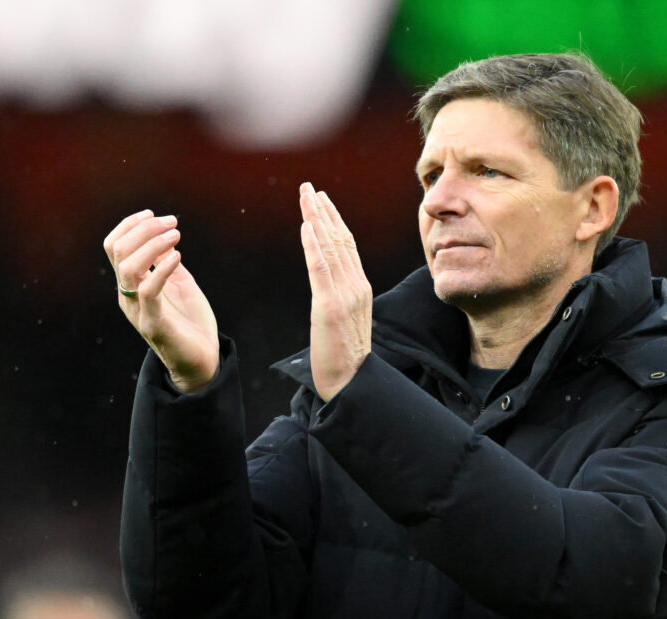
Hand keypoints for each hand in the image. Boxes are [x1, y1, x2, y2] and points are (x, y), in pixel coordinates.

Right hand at [104, 210, 219, 392]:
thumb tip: (163, 237)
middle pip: (118, 252)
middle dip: (144, 230)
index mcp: (131, 284)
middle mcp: (128, 295)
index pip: (114, 247)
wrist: (201, 359)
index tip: (154, 214)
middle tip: (172, 222)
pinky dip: (161, 269)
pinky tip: (178, 256)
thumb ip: (167, 263)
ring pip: (127, 268)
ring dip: (152, 245)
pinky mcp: (153, 324)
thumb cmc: (190, 322)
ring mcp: (138, 309)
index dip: (129, 225)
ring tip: (176, 235)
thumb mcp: (179, 284)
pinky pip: (148, 292)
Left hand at [299, 182, 371, 400]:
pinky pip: (320, 270)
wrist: (352, 382)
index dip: (334, 220)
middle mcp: (356, 286)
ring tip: (306, 196)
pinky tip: (306, 227)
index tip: (322, 200)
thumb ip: (341, 297)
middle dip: (323, 211)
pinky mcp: (329, 307)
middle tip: (310, 188)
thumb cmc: (345, 357)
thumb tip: (331, 284)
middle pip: (339, 240)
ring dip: (316, 219)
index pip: (347, 246)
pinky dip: (313, 246)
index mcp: (360, 288)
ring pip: (330, 248)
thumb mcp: (346, 320)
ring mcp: (344, 296)